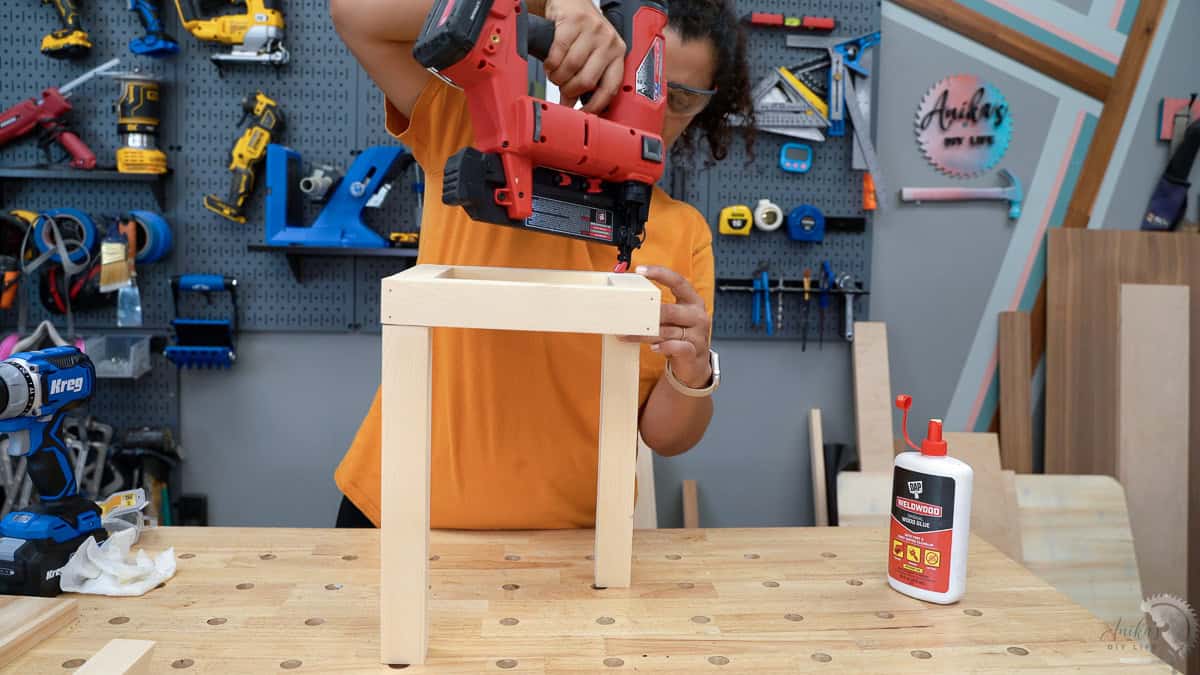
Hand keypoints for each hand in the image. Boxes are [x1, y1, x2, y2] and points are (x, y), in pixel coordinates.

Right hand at [542, 0, 625, 112]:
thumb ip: (585, 78)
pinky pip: (558, 52)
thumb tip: (571, 105)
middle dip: (570, 90)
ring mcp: (593, 31)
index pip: (611, 88)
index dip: (596, 106)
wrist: (571, 1)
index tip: (583, 115)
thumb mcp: (591, 54)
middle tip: (562, 87)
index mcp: (618, 54)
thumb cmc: (581, 30)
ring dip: (557, 77)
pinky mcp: (574, 22)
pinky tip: (550, 63)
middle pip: (587, 80)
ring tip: (554, 74)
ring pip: (571, 67)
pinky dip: (550, 63)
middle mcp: (609, 42)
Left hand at [620, 265, 712, 387]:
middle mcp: (697, 315)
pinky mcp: (694, 351)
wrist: (694, 363)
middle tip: (627, 314)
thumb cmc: (681, 336)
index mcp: (693, 301)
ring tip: (626, 334)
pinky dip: (663, 347)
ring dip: (644, 334)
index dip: (660, 274)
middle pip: (670, 310)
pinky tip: (653, 348)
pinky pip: (677, 347)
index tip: (640, 270)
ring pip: (667, 331)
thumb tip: (631, 300)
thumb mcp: (673, 319)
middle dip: (647, 313)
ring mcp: (698, 334)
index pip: (678, 281)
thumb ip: (659, 309)